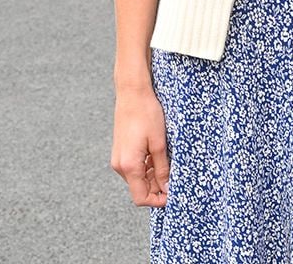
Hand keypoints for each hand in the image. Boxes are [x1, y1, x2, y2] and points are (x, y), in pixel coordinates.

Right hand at [111, 89, 169, 206]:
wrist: (132, 92)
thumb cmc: (146, 114)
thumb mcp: (159, 143)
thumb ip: (162, 168)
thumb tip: (166, 188)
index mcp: (129, 166)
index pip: (141, 198)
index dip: (157, 201)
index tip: (172, 195)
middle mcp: (120, 165)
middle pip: (139, 188)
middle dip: (157, 187)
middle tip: (174, 176)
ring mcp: (119, 158)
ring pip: (137, 177)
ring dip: (153, 175)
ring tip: (167, 161)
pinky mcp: (121, 150)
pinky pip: (134, 166)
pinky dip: (146, 166)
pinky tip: (157, 154)